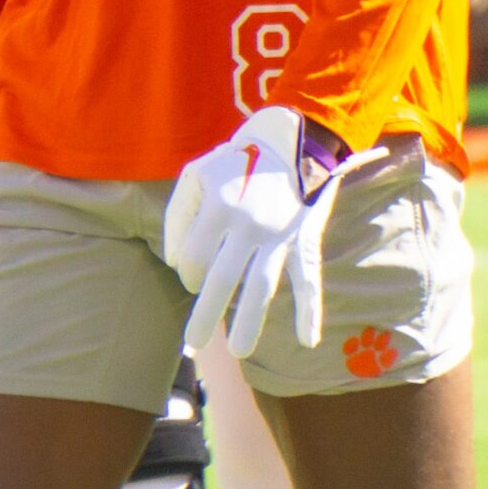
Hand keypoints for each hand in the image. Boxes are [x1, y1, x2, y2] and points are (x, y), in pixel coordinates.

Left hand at [164, 107, 383, 358]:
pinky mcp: (305, 238)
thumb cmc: (236, 160)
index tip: (191, 275)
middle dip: (205, 316)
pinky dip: (310, 311)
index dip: (186, 272)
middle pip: (222, 280)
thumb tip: (177, 263)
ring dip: (250, 323)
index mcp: (218, 204)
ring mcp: (280, 233)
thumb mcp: (197, 174)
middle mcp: (248, 222)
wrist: (292, 137)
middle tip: (192, 345)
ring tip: (239, 351)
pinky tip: (306, 340)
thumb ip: (178, 216)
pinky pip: (308, 279)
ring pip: (262, 287)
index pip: (193, 258)